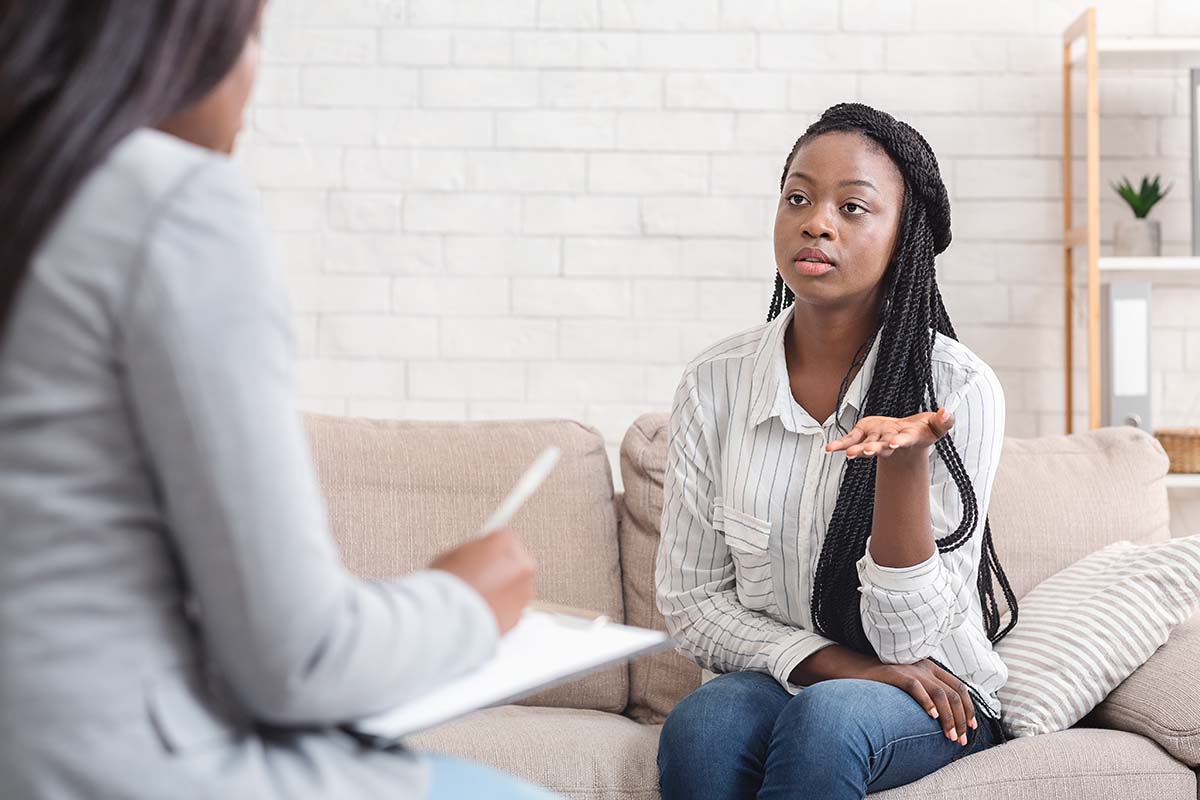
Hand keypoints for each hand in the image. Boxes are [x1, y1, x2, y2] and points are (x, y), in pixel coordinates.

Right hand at [429, 528, 535, 634]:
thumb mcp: (452, 555)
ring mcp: (524, 591)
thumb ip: (473, 552)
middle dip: (500, 569)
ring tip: (476, 598)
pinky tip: (479, 611)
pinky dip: (500, 609)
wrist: (448, 619)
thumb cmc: (446, 586)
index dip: (489, 550)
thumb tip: (476, 556)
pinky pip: (510, 608)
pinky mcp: (520, 615)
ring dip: (501, 591)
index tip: (483, 556)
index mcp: (505, 542)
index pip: (503, 539)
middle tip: (478, 578)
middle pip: (514, 562)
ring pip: (514, 587)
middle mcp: (522, 564)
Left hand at [825, 408, 953, 460]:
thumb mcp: (938, 425)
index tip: (894, 444)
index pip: (904, 440)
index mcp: (908, 438)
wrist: (908, 437)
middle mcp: (890, 442)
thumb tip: (947, 412)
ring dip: (858, 450)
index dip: (899, 442)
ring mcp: (876, 439)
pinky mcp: (864, 435)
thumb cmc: (925, 430)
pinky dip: (840, 444)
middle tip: (868, 452)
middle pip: (882, 447)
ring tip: (848, 454)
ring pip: (866, 446)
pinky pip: (850, 440)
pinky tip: (829, 449)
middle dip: (875, 449)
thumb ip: (944, 421)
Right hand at [858, 660, 975, 745]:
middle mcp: (925, 667)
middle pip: (953, 694)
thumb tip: (945, 718)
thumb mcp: (912, 683)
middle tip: (960, 739)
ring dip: (948, 718)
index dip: (969, 708)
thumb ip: (928, 692)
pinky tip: (931, 716)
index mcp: (932, 668)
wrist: (857, 669)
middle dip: (961, 719)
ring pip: (940, 694)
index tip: (972, 726)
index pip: (959, 687)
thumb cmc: (885, 683)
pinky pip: (915, 687)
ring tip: (949, 736)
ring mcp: (911, 670)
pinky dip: (926, 702)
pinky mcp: (895, 674)